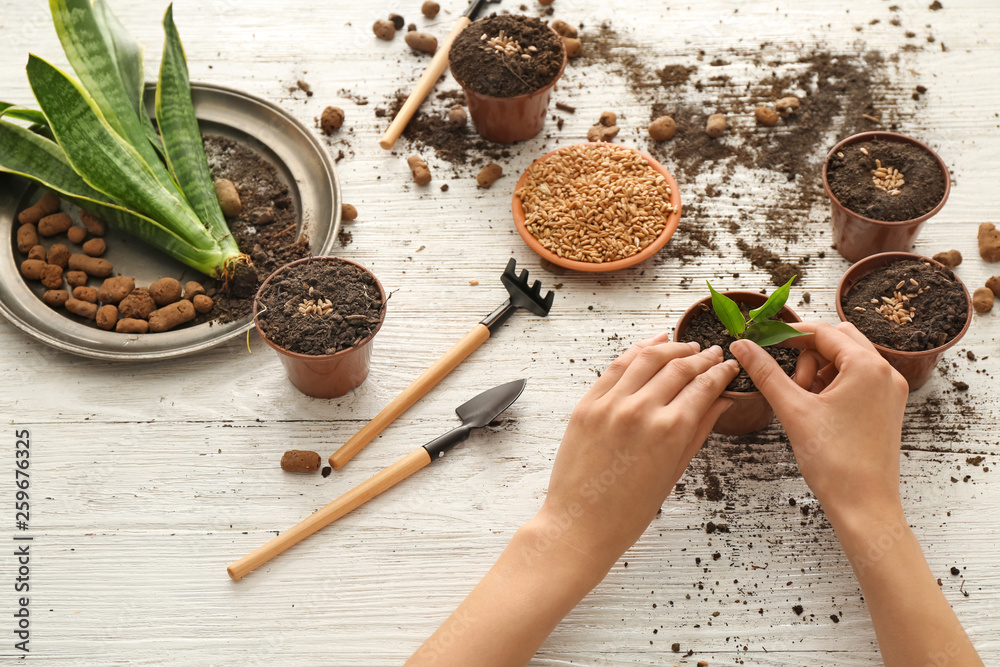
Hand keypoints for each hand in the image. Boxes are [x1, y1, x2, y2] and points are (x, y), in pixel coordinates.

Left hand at [533, 332, 738, 571]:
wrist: (581, 523)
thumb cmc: (629, 510)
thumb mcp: (675, 471)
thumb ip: (699, 430)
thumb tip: (722, 401)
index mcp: (670, 430)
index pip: (704, 385)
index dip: (721, 372)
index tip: (730, 366)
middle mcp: (641, 410)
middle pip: (679, 367)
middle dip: (702, 357)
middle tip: (714, 353)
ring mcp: (610, 404)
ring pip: (647, 358)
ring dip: (671, 347)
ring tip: (686, 346)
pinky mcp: (587, 404)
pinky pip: (616, 367)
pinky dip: (637, 351)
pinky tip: (651, 346)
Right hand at [729, 321, 909, 525]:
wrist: (865, 507)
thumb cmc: (835, 462)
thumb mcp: (793, 410)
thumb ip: (766, 372)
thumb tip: (742, 346)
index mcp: (868, 367)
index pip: (822, 332)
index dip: (789, 334)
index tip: (764, 343)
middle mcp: (886, 373)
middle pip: (838, 340)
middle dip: (807, 354)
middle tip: (789, 382)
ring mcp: (890, 391)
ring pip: (847, 360)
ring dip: (819, 370)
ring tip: (803, 402)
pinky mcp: (887, 407)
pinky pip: (857, 380)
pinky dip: (833, 385)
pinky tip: (817, 410)